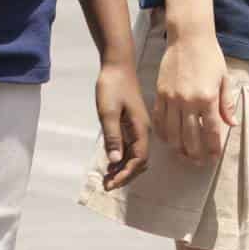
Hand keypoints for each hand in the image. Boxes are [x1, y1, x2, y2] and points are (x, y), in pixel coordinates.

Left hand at [95, 59, 150, 190]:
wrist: (117, 64)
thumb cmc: (112, 86)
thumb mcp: (108, 111)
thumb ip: (112, 136)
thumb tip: (115, 160)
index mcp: (140, 128)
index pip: (139, 159)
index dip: (126, 174)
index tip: (110, 183)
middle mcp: (143, 130)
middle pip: (139, 160)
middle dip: (125, 175)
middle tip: (107, 185)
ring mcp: (137, 127)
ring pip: (134, 155)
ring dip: (122, 168)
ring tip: (106, 178)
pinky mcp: (131, 123)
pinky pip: (129, 146)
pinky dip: (121, 157)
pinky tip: (110, 162)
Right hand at [153, 36, 235, 165]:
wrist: (188, 37)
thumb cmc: (210, 56)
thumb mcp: (224, 78)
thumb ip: (227, 103)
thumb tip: (232, 124)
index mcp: (207, 97)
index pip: (211, 131)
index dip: (213, 148)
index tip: (214, 157)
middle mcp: (188, 101)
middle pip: (190, 138)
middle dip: (196, 154)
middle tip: (199, 162)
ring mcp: (171, 98)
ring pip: (172, 133)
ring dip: (178, 148)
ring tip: (184, 155)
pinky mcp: (159, 94)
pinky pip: (159, 120)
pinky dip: (163, 134)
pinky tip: (169, 140)